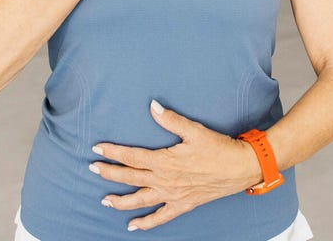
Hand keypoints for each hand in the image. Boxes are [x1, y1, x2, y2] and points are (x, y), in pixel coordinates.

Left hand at [90, 101, 259, 231]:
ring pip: (141, 200)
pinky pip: (161, 217)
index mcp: (166, 161)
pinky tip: (132, 226)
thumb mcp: (194, 130)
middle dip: (109, 173)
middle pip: (131, 178)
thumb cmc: (218, 148)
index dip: (113, 153)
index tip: (97, 149)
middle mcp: (166, 180)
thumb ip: (171, 119)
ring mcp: (173, 195)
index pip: (132, 157)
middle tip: (92, 169)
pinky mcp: (183, 204)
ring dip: (121, 201)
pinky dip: (146, 223)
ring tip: (104, 200)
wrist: (241, 168)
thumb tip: (153, 106)